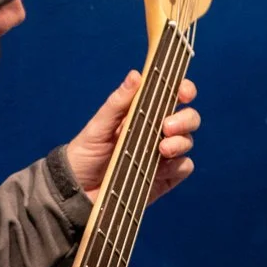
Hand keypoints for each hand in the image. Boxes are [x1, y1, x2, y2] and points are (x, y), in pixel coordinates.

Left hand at [64, 70, 199, 203]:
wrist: (79, 191)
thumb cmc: (86, 153)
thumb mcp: (98, 126)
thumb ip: (118, 103)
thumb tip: (136, 75)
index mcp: (143, 113)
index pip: (171, 96)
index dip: (184, 90)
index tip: (183, 93)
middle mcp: (157, 132)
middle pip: (188, 118)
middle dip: (185, 119)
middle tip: (166, 127)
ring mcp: (163, 155)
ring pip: (187, 142)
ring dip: (181, 142)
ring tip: (162, 149)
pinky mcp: (166, 178)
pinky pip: (184, 168)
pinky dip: (178, 165)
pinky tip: (161, 168)